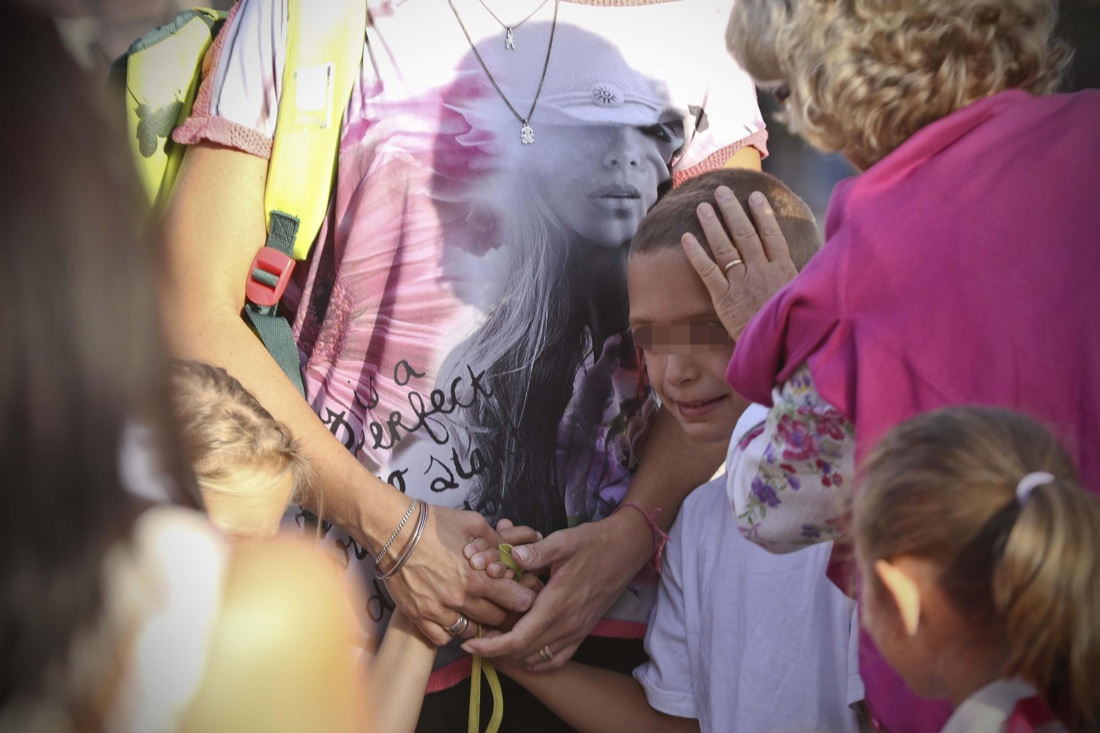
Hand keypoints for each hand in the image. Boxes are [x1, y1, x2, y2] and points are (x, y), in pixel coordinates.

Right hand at [383, 505, 537, 645]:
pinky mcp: (418, 616)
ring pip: (470, 632)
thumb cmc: (434, 524)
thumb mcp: (472, 523)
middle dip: (503, 612)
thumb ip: (495, 541)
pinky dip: (449, 632)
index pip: (514, 599)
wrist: (394, 531)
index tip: (523, 596)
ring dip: (477, 625)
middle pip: (495, 619)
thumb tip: (509, 553)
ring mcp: (438, 611)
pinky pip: (441, 637)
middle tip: (503, 605)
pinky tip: (452, 619)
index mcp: (476, 577)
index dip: (523, 598)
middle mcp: (459, 599)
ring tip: (477, 613)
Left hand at [460, 510, 650, 669]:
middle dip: (495, 652)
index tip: (470, 645)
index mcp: (557, 605)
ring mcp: (577, 631)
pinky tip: (523, 653)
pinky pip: (557, 658)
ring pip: (539, 659)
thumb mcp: (564, 540)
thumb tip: (513, 555)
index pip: (518, 639)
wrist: (625, 550)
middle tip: (473, 642)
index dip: (491, 647)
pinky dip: (537, 661)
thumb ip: (537, 550)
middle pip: (524, 653)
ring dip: (514, 657)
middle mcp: (567, 625)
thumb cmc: (593, 543)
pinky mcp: (583, 631)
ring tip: (492, 645)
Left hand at [682, 186, 797, 340]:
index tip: (754, 196)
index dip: (762, 213)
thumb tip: (808, 264)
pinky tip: (686, 238)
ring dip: (712, 224)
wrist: (777, 350)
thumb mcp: (803, 297)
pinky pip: (707, 271)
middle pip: (745, 234)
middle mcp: (761, 271)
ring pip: (725, 247)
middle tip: (721, 191)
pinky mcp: (724, 298)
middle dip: (732, 210)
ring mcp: (742, 283)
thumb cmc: (791, 327)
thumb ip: (798, 278)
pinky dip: (696, 254)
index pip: (771, 234)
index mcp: (782, 269)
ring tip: (702, 206)